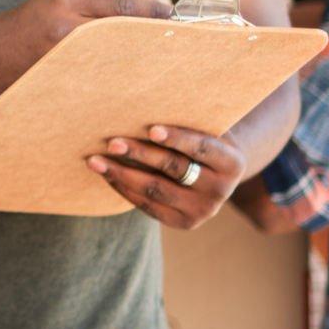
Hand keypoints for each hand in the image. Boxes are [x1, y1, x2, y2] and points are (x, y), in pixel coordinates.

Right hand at [0, 0, 171, 92]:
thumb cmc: (28, 22)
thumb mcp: (60, 0)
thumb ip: (105, 2)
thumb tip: (154, 4)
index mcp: (65, 2)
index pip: (119, 6)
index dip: (152, 13)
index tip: (175, 17)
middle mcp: (64, 30)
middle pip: (121, 34)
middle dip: (150, 39)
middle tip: (179, 44)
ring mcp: (63, 59)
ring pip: (115, 60)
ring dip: (140, 62)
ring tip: (164, 65)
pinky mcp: (63, 82)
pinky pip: (100, 80)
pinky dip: (120, 79)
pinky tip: (137, 82)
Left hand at [87, 124, 242, 228]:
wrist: (216, 174)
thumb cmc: (202, 140)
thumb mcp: (206, 130)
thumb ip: (186, 123)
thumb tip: (143, 104)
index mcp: (232, 163)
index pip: (201, 146)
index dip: (177, 138)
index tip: (151, 129)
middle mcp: (221, 191)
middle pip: (174, 168)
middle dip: (140, 154)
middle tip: (112, 142)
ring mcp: (203, 211)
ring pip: (156, 190)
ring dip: (122, 174)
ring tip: (96, 160)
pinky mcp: (184, 224)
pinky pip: (148, 206)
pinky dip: (124, 189)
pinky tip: (107, 175)